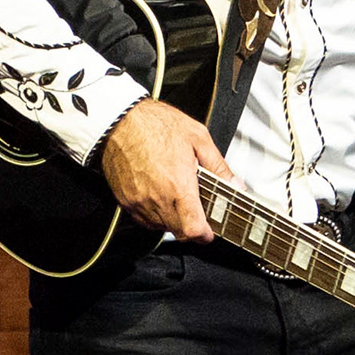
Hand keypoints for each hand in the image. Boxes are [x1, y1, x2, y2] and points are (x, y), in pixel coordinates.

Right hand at [98, 100, 228, 240]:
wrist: (119, 119)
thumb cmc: (154, 124)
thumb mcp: (198, 138)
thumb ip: (218, 166)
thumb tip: (235, 184)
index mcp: (178, 186)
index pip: (193, 230)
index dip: (204, 235)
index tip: (209, 231)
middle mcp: (157, 198)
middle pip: (178, 231)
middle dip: (191, 225)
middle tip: (196, 209)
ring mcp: (139, 202)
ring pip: (160, 226)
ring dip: (172, 219)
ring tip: (176, 195)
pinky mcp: (125, 200)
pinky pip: (143, 218)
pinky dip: (154, 213)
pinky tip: (159, 194)